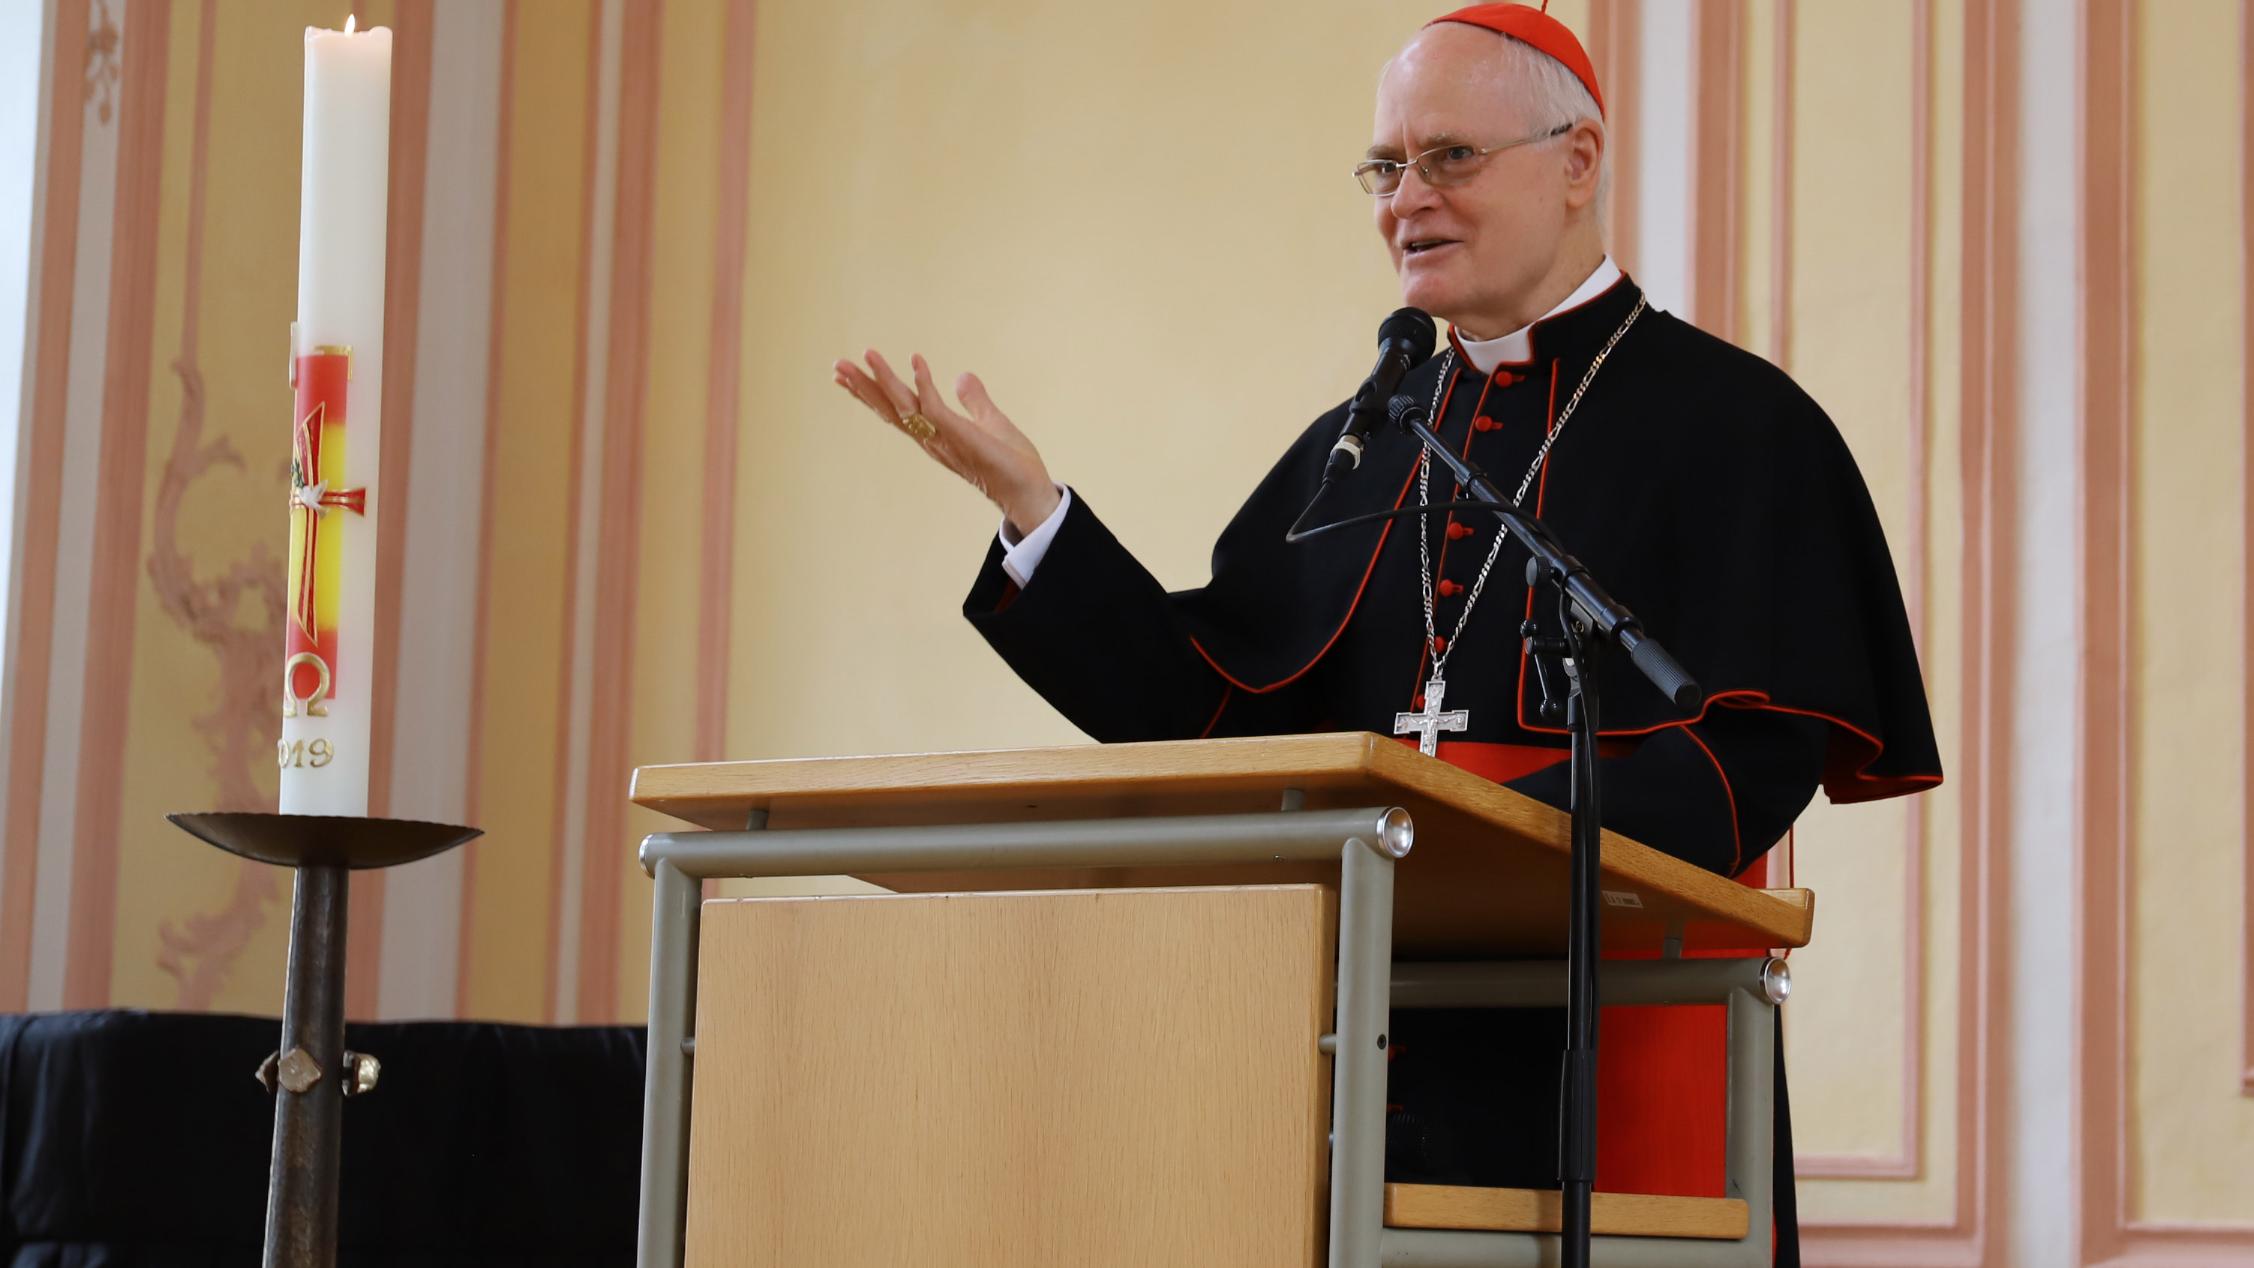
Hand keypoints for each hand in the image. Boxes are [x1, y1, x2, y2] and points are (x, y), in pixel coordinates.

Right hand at [833, 349, 1061, 532]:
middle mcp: (931, 438)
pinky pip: (935, 407)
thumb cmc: (1011, 463)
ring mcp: (943, 438)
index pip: (896, 409)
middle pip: (889, 408)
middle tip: (837, 365)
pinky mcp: (960, 436)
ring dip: (884, 380)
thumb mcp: (990, 422)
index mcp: (934, 433)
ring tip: (865, 355)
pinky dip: (925, 383)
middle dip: (862, 387)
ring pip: (904, 405)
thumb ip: (974, 400)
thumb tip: (963, 376)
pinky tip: (916, 360)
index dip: (871, 392)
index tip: (847, 374)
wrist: (1030, 492)